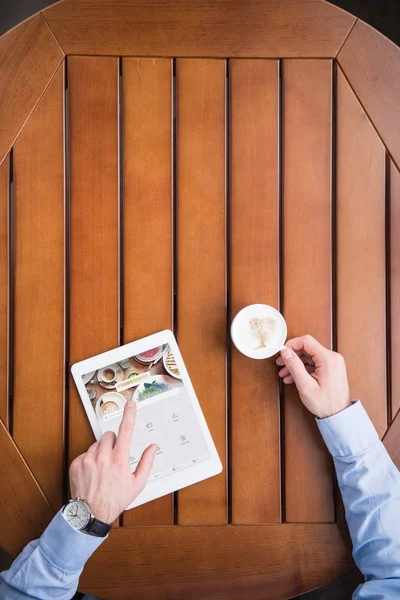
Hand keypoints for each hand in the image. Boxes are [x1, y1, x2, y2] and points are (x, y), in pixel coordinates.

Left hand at [69, 399, 155, 522]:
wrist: (90, 514)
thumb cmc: (115, 500)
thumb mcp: (137, 484)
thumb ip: (146, 462)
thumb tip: (152, 448)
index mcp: (120, 460)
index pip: (126, 430)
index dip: (130, 414)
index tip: (131, 404)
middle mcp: (103, 457)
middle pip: (109, 435)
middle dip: (113, 443)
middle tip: (114, 457)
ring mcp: (88, 459)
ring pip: (97, 444)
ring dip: (101, 451)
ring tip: (102, 468)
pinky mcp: (76, 463)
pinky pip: (85, 453)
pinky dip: (89, 459)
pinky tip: (92, 472)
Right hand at [276, 334, 350, 418]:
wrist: (339, 415)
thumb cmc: (325, 404)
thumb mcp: (305, 385)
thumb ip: (294, 366)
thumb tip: (285, 352)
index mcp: (328, 359)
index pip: (306, 341)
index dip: (291, 344)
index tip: (281, 352)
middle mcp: (332, 357)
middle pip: (307, 348)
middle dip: (292, 355)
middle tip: (280, 363)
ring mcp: (333, 362)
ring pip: (309, 356)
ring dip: (296, 363)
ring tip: (285, 373)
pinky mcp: (331, 368)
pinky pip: (314, 363)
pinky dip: (303, 368)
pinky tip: (293, 377)